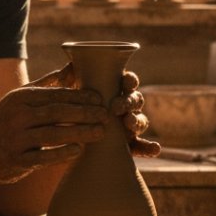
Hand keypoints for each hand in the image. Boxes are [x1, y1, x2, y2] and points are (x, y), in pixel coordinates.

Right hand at [0, 78, 110, 183]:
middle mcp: (18, 116)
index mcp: (22, 98)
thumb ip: (48, 84)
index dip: (80, 95)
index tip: (101, 98)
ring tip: (100, 133)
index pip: (56, 94)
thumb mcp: (21, 97)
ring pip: (52, 133)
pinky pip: (42, 157)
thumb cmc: (5, 120)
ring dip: (79, 132)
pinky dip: (61, 153)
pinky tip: (78, 151)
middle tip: (106, 115)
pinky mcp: (15, 160)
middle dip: (85, 113)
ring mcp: (16, 139)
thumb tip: (74, 66)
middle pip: (57, 112)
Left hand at [35, 65, 160, 158]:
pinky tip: (154, 149)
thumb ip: (65, 81)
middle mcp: (123, 108)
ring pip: (140, 121)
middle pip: (135, 100)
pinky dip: (150, 147)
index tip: (125, 80)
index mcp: (112, 91)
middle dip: (129, 101)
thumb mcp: (61, 99)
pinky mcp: (126, 147)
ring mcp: (126, 127)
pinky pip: (142, 147)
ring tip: (129, 123)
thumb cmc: (64, 115)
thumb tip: (70, 66)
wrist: (60, 146)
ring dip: (137, 121)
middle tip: (117, 107)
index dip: (130, 80)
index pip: (126, 82)